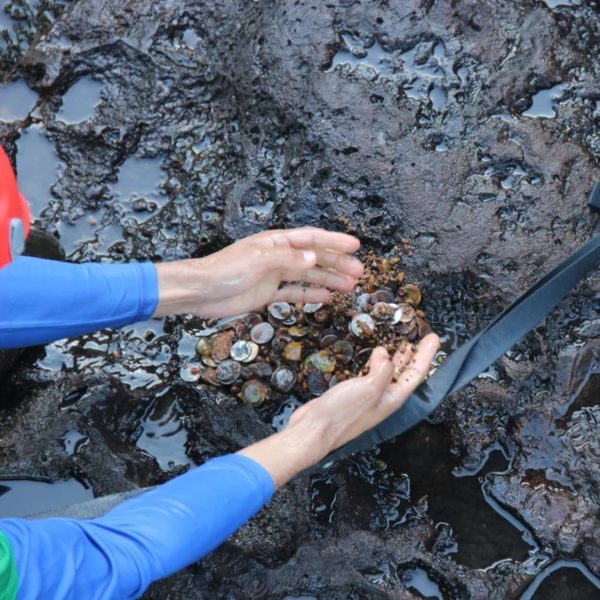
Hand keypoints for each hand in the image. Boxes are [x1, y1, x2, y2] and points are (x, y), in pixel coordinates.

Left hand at [153, 227, 363, 318]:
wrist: (201, 291)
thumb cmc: (225, 270)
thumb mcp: (258, 260)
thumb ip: (287, 259)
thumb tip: (314, 258)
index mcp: (276, 243)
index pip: (311, 239)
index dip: (334, 241)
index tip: (355, 246)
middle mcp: (278, 256)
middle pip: (314, 258)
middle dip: (337, 264)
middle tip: (359, 272)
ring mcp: (274, 275)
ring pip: (308, 276)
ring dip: (329, 279)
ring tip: (350, 286)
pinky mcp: (267, 293)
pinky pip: (294, 292)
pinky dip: (310, 294)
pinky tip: (326, 297)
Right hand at [238, 333, 440, 487]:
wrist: (315, 429)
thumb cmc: (344, 411)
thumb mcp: (370, 388)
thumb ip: (383, 369)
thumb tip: (385, 354)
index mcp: (393, 398)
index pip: (415, 373)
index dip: (426, 354)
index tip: (434, 337)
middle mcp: (384, 398)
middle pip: (405, 374)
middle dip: (415, 356)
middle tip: (422, 338)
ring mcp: (369, 397)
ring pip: (388, 374)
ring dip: (397, 359)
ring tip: (403, 344)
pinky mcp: (354, 394)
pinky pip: (372, 375)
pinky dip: (377, 363)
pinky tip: (374, 357)